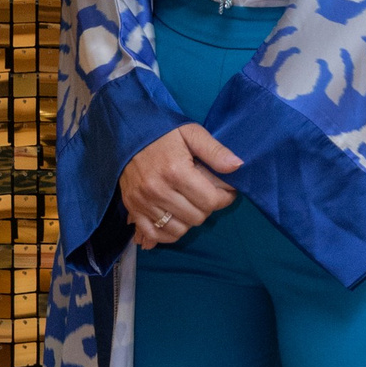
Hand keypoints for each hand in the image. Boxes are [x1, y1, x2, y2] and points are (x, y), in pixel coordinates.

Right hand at [119, 124, 242, 250]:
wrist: (127, 132)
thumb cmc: (162, 133)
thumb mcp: (191, 133)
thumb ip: (215, 151)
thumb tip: (237, 166)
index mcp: (176, 171)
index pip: (210, 201)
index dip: (225, 198)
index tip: (226, 191)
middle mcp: (158, 190)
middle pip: (197, 217)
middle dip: (208, 207)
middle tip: (206, 194)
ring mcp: (143, 202)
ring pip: (179, 229)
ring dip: (189, 220)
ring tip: (190, 204)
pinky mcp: (133, 208)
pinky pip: (155, 234)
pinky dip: (168, 232)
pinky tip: (175, 219)